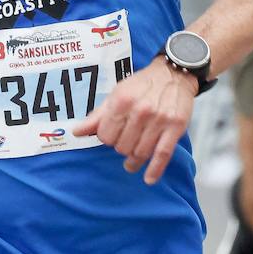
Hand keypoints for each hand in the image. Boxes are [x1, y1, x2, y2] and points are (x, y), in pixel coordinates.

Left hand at [73, 61, 196, 184]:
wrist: (173, 74)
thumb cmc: (142, 85)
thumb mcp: (116, 95)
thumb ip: (97, 116)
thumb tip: (77, 132)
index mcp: (122, 101)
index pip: (105, 135)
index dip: (106, 139)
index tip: (111, 136)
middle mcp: (140, 111)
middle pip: (122, 147)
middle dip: (121, 148)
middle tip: (125, 143)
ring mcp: (159, 120)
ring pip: (140, 152)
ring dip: (134, 161)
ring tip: (132, 162)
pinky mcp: (175, 127)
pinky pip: (163, 154)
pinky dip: (155, 169)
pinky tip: (149, 179)